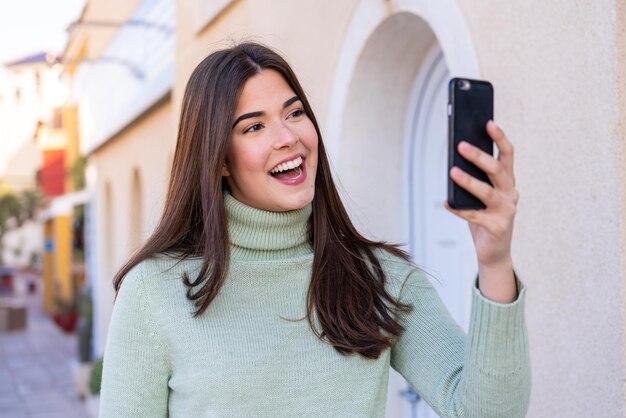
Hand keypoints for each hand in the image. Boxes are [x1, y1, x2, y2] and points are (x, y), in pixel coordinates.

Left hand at [444, 120, 517, 268]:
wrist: (493, 251)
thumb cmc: (484, 217)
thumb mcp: (480, 195)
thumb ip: (475, 179)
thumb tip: (455, 161)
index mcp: (507, 181)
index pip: (507, 154)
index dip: (500, 138)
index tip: (488, 123)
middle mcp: (510, 193)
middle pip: (496, 169)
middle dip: (478, 156)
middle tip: (460, 145)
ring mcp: (506, 211)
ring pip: (486, 192)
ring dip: (468, 181)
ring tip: (452, 171)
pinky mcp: (497, 227)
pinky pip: (474, 215)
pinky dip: (458, 209)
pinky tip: (446, 203)